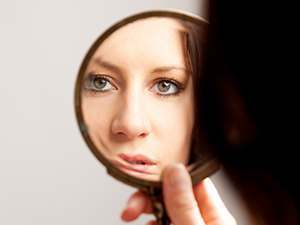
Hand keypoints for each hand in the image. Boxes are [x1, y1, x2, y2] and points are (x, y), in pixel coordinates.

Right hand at [121, 164, 236, 224]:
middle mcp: (200, 218)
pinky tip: (144, 224)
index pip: (192, 180)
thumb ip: (184, 203)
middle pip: (172, 194)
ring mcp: (187, 224)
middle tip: (131, 206)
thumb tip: (175, 169)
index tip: (149, 173)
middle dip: (149, 195)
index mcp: (215, 214)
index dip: (169, 173)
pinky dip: (150, 222)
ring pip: (163, 209)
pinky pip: (161, 222)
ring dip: (146, 208)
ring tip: (131, 214)